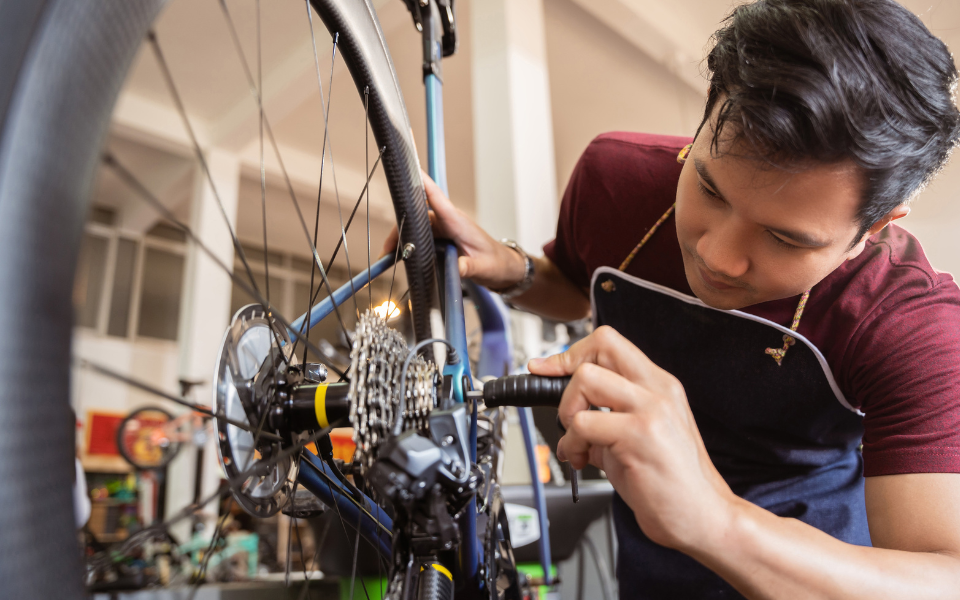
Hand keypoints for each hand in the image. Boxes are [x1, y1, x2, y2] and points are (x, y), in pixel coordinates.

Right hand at [380, 171, 526, 289]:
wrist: (504, 269)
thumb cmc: (496, 263)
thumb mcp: (483, 268)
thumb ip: (468, 267)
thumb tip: (456, 269)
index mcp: (457, 222)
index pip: (436, 197)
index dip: (422, 182)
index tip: (408, 169)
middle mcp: (448, 222)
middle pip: (417, 216)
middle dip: (400, 228)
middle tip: (387, 249)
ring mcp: (444, 230)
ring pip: (416, 227)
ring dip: (401, 238)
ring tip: (388, 255)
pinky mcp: (442, 239)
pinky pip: (420, 237)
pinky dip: (407, 245)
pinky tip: (398, 257)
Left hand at [528, 326, 736, 552]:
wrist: (703, 517)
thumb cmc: (671, 483)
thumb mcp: (637, 436)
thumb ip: (607, 417)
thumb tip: (568, 413)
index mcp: (659, 385)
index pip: (609, 342)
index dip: (571, 353)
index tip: (546, 368)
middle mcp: (658, 390)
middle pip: (600, 344)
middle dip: (566, 374)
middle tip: (566, 410)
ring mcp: (651, 409)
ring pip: (586, 379)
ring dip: (567, 413)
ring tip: (576, 442)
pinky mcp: (640, 434)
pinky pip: (583, 423)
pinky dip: (571, 444)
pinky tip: (582, 460)